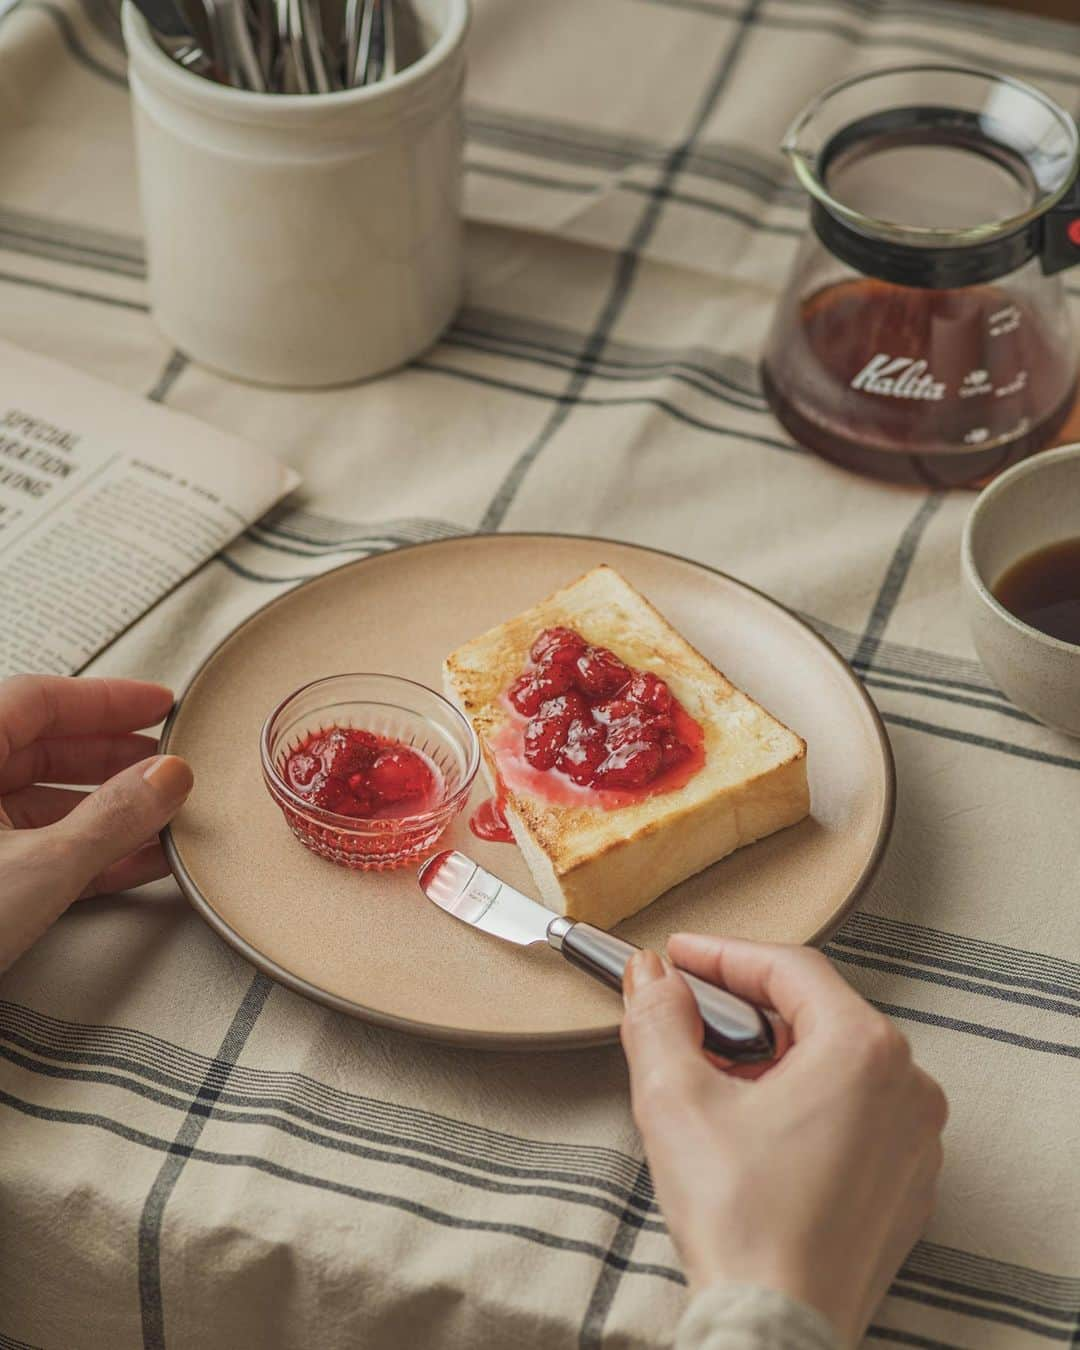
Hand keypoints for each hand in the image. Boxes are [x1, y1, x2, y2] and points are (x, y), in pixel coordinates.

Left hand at [0, 675, 193, 972]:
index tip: (160, 705)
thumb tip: (166, 778)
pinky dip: (89, 853)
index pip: (39, 702)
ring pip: (43, 803)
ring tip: (166, 820)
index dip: (107, 699)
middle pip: (43, 749)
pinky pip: (38, 849)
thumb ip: (113, 817)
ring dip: (110, 813)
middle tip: (169, 765)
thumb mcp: (40, 868)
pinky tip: (138, 861)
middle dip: (115, 759)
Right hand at [620, 937, 946, 1348]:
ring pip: (834, 1066)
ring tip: (710, 1074)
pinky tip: (751, 1127)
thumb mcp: (676, 1098)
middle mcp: (907, 1088)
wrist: (777, 1331)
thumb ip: (659, 1018)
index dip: (723, 955)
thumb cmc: (740, 1221)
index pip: (789, 969)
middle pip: (815, 1015)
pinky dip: (802, 1104)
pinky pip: (854, 1116)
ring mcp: (914, 1142)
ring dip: (771, 1058)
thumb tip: (651, 977)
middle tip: (686, 1013)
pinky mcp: (905, 1188)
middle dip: (743, 1009)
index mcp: (864, 1051)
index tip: (679, 955)